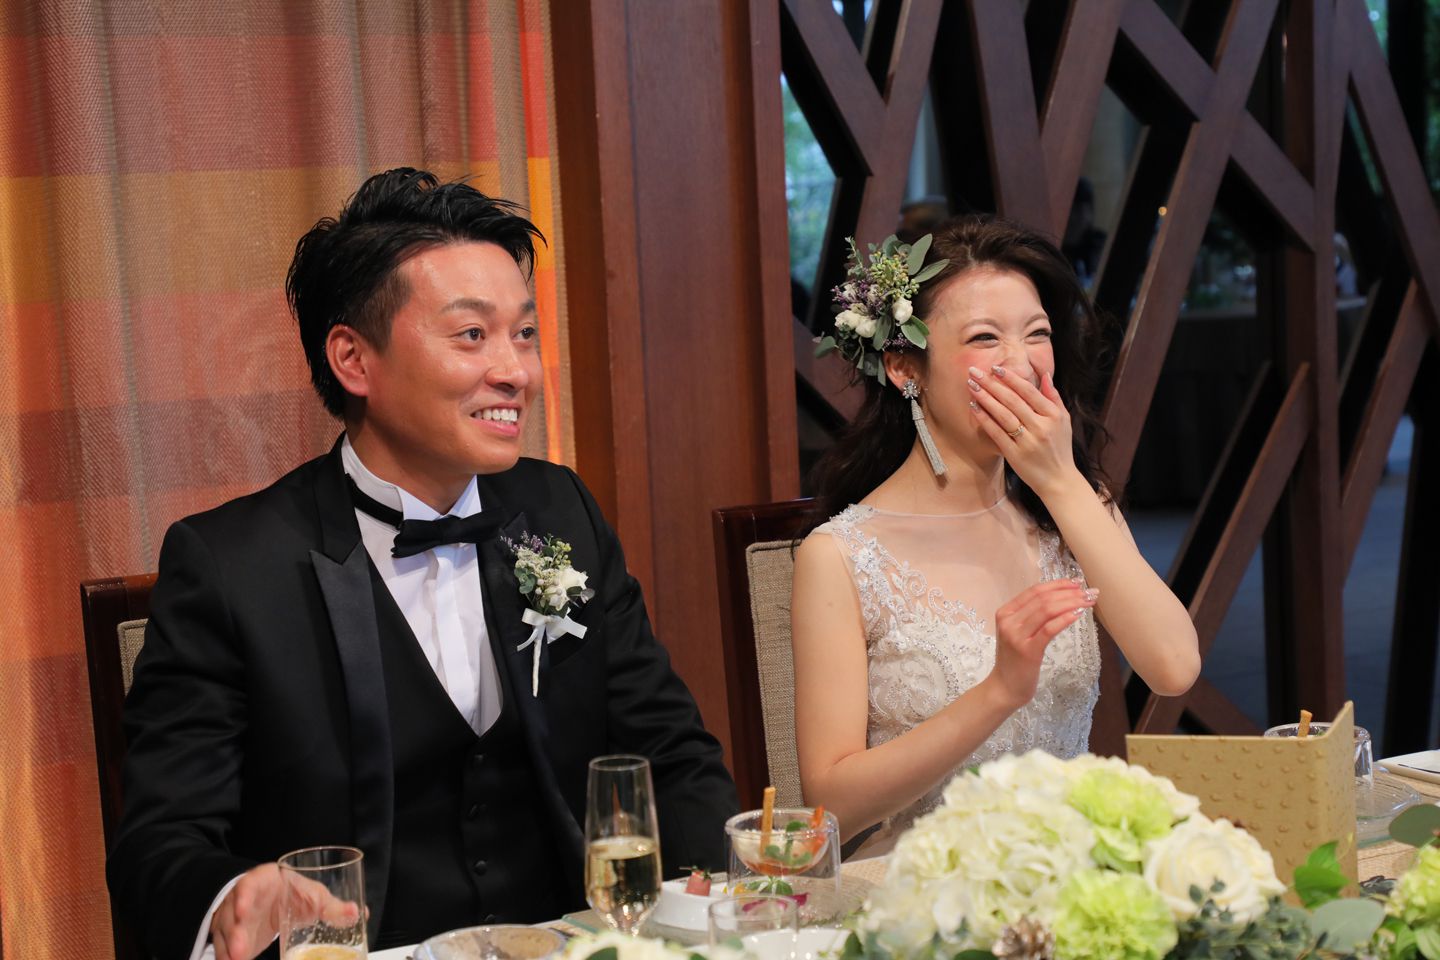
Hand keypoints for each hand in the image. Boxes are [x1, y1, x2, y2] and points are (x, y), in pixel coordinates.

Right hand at [211, 863, 362, 959]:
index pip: (249, 884)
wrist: (272, 898)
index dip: (244, 896)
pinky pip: (224, 949)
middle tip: (241, 949)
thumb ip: (332, 906)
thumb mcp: (312, 896)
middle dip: (235, 932)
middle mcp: (241, 899)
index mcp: (262, 881)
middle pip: (232, 914)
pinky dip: (228, 958)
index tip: (243, 909)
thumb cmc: (292, 892)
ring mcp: (232, 919)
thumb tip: (358, 913)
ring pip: (224, 935)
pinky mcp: (230, 937)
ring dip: (229, 950)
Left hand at [967, 366, 1081, 498]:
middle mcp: (1041, 427)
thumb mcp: (1064, 420)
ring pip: (1003, 415)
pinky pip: (996, 433)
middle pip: (1012, 401)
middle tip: (974, 372)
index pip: (1029, 392)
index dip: (1011, 379)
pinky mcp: (1015, 454)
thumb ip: (1054, 397)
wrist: (1059, 481)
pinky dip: (984, 419)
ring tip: (972, 386)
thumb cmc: (1060, 447)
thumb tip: (1043, 374)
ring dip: (985, 398)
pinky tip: (974, 407)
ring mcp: (1027, 441)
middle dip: (992, 384)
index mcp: (1053, 416)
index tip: (995, 368)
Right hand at [985, 579, 1096, 709]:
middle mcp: (1009, 621)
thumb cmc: (1015, 660)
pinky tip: (1078, 614)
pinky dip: (1065, 619)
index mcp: (1005, 612)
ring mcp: (1017, 636)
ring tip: (1087, 601)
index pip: (1034, 591)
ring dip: (1071, 603)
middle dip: (1068, 593)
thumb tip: (1060, 599)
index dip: (1057, 584)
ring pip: (1047, 610)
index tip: (1076, 583)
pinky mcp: (1028, 650)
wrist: (1005, 687)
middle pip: (1042, 599)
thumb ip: (1031, 616)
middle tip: (1088, 592)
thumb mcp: (1019, 633)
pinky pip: (1049, 629)